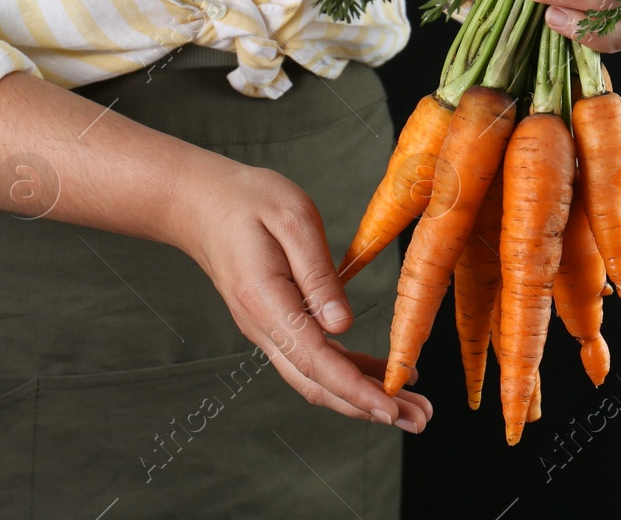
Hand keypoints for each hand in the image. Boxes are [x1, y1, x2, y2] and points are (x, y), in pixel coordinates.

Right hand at [169, 160, 434, 431]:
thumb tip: (342, 326)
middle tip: (419, 420)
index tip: (390, 408)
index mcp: (266, 302)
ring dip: (363, 397)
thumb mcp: (291, 219)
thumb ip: (318, 273)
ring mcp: (268, 328)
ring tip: (412, 407)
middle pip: (318, 383)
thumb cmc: (247, 201)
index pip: (315, 359)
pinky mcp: (277, 322)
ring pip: (317, 377)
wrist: (201, 204)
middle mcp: (263, 326)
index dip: (354, 388)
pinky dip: (349, 373)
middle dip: (368, 408)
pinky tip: (380, 377)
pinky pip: (315, 357)